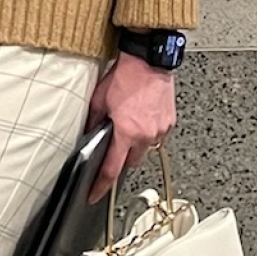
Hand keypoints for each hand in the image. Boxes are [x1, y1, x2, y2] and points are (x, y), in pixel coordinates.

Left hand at [87, 54, 176, 196]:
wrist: (148, 60)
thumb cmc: (125, 76)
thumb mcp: (99, 100)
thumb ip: (93, 121)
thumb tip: (87, 134)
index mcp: (127, 132)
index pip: (111, 169)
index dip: (101, 185)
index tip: (95, 195)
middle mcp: (145, 135)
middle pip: (132, 162)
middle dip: (122, 157)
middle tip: (116, 144)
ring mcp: (160, 129)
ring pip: (145, 149)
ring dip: (136, 143)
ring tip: (130, 124)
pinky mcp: (169, 122)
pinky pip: (156, 136)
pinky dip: (148, 132)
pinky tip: (142, 117)